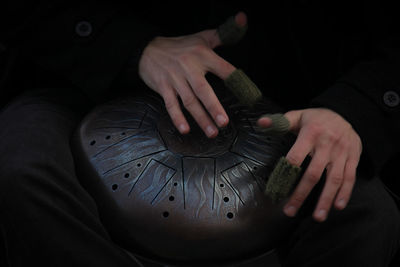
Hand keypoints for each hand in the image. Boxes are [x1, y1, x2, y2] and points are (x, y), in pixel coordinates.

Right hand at [138, 13, 246, 137]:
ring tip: (212, 132)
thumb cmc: (179, 46)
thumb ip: (221, 35)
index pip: (223, 68)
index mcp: (202, 55)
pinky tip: (185, 130)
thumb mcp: (200, 38)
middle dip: (214, 107)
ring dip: (200, 118)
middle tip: (224, 123)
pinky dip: (177, 118)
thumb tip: (241, 19)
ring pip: (189, 101)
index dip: (236, 80)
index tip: (248, 95)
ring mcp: (175, 79)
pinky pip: (170, 104)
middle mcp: (189, 67)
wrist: (147, 49)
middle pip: (203, 90)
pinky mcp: (163, 87)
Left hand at [258, 108, 361, 221]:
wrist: (347, 113)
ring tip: (318, 217)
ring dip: (325, 199)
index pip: (296, 156)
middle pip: (313, 173)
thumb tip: (260, 122)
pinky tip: (338, 206)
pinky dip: (345, 193)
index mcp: (310, 133)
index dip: (287, 172)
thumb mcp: (298, 115)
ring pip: (334, 179)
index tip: (278, 189)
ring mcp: (341, 153)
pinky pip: (350, 177)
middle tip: (290, 211)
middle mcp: (327, 144)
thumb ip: (279, 121)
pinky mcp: (353, 158)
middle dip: (301, 194)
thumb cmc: (316, 118)